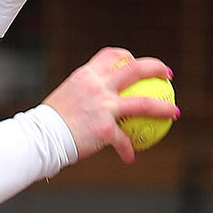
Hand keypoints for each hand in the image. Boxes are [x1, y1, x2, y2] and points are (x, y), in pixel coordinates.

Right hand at [42, 48, 176, 163]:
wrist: (39, 140)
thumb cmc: (47, 124)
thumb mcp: (64, 100)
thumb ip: (81, 97)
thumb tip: (90, 103)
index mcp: (86, 75)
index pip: (112, 55)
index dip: (127, 56)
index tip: (135, 61)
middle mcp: (97, 86)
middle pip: (135, 69)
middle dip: (156, 68)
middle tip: (167, 76)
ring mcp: (103, 107)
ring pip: (144, 103)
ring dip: (163, 107)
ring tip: (174, 112)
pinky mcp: (105, 129)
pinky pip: (124, 140)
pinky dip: (127, 149)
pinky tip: (130, 156)